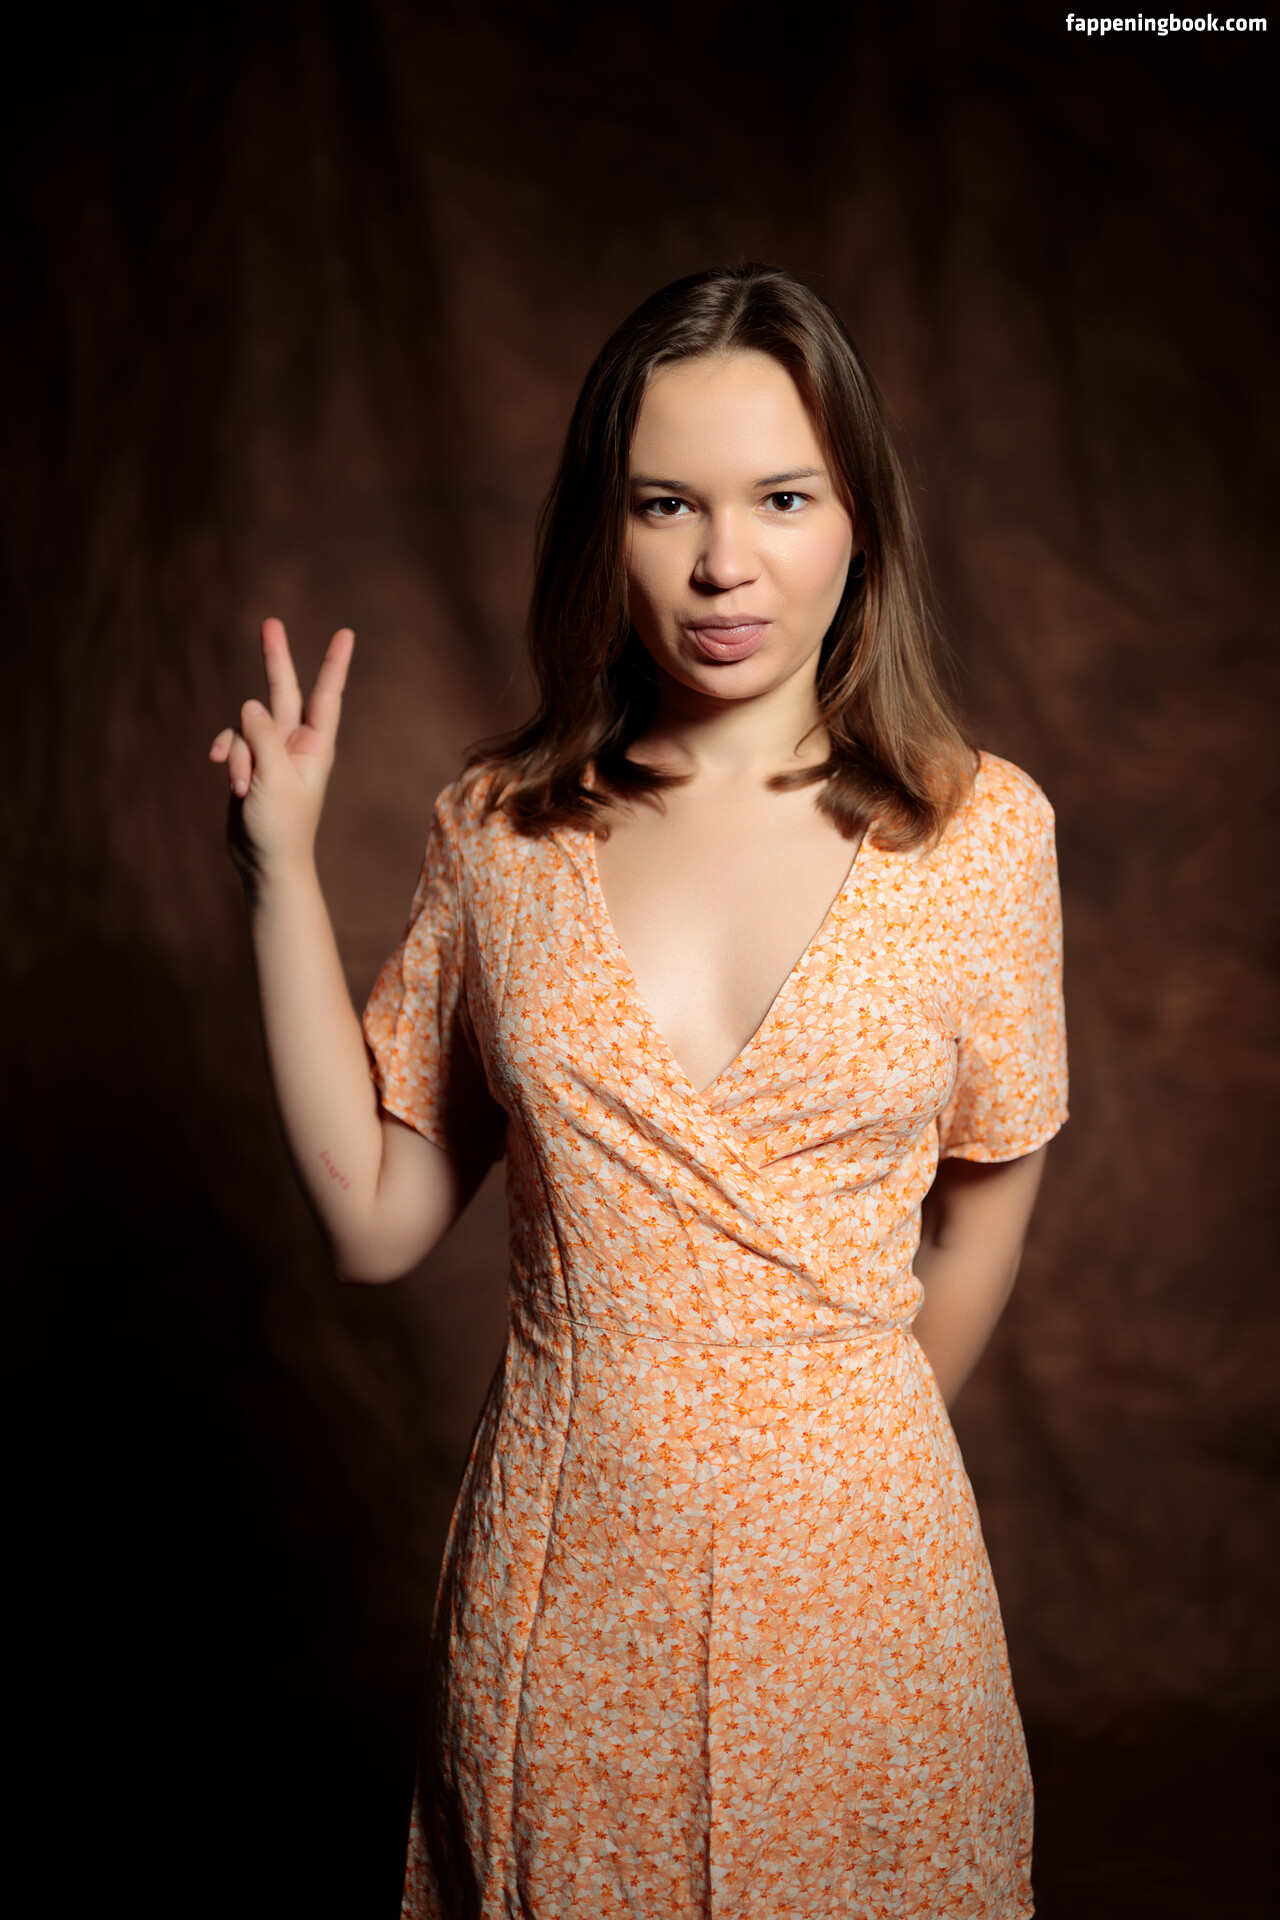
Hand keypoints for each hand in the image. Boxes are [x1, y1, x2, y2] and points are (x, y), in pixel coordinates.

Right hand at [209, 617, 353, 884]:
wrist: (266, 863)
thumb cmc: (282, 826)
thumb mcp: (274, 777)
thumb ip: (263, 736)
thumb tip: (250, 703)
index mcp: (317, 746)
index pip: (327, 695)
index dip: (335, 663)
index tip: (346, 633)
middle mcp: (295, 743)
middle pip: (284, 691)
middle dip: (276, 658)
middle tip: (270, 623)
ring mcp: (269, 752)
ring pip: (244, 726)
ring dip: (236, 752)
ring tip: (239, 784)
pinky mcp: (247, 764)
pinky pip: (231, 743)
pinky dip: (225, 757)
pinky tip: (226, 779)